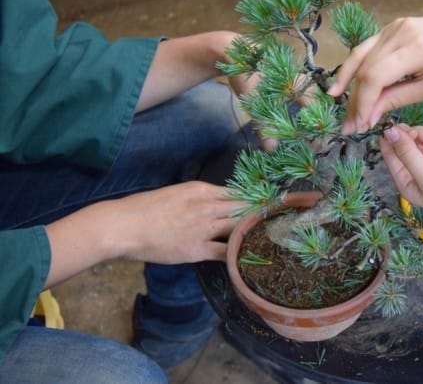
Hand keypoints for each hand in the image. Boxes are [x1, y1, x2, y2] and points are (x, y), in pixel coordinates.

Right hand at [45, 181, 246, 285]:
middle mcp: (208, 206)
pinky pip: (226, 252)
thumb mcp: (175, 192)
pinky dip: (238, 255)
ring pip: (239, 228)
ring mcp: (204, 228)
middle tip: (273, 222)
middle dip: (259, 215)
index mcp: (201, 189)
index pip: (238, 192)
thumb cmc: (143, 208)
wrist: (124, 225)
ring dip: (252, 233)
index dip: (254, 199)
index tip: (265, 205)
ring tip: (266, 239)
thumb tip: (215, 203)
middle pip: (244, 209)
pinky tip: (248, 258)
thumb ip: (197, 197)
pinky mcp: (198, 249)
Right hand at [328, 0, 422, 134]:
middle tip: (349, 125)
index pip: (375, 77)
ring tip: (338, 104)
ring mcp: (393, 26)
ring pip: (360, 56)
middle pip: (364, 68)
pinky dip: (357, 67)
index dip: (363, 103)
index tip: (359, 125)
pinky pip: (368, 48)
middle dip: (355, 99)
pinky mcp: (392, 26)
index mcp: (415, 48)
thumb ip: (398, 99)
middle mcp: (399, 32)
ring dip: (349, 83)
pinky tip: (346, 83)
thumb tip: (369, 116)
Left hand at [380, 123, 422, 228]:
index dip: (389, 139)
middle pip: (403, 141)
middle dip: (410, 135)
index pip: (389, 155)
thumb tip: (389, 132)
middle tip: (419, 137)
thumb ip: (407, 154)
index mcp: (406, 181)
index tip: (393, 126)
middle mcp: (417, 170)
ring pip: (419, 134)